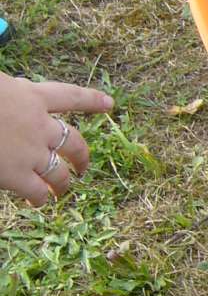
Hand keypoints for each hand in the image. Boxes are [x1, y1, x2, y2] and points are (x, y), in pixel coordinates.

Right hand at [0, 74, 113, 205]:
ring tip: (63, 191)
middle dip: (82, 156)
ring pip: (60, 172)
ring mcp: (31, 152)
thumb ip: (8, 93)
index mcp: (31, 96)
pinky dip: (40, 198)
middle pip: (74, 142)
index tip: (110, 104)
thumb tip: (11, 92)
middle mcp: (39, 125)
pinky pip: (38, 191)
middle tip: (84, 166)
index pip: (69, 96)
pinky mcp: (17, 175)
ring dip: (63, 183)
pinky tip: (38, 202)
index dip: (91, 101)